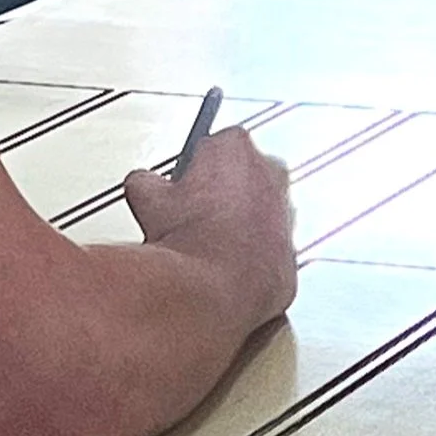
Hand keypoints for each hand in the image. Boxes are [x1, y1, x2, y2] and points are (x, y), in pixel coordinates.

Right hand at [123, 128, 296, 333]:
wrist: (215, 290)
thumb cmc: (188, 239)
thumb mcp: (147, 198)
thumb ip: (146, 180)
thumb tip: (143, 183)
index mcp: (235, 147)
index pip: (215, 145)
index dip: (195, 168)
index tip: (183, 185)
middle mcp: (270, 172)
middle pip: (242, 176)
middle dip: (221, 191)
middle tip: (193, 214)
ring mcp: (286, 210)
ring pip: (258, 211)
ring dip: (238, 222)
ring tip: (207, 243)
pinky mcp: (291, 247)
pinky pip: (268, 245)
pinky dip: (251, 252)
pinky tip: (225, 265)